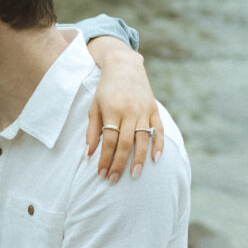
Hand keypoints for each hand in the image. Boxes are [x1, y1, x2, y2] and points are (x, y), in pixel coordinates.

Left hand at [85, 41, 163, 181]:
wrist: (124, 66)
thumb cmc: (105, 90)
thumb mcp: (94, 107)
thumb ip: (92, 130)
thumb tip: (89, 154)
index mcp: (112, 111)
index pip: (108, 140)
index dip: (105, 159)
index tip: (101, 174)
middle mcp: (129, 111)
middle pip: (125, 143)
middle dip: (119, 164)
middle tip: (114, 180)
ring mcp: (143, 110)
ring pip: (143, 138)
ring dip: (139, 159)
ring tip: (135, 175)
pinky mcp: (154, 109)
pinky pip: (158, 129)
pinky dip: (159, 144)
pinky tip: (156, 159)